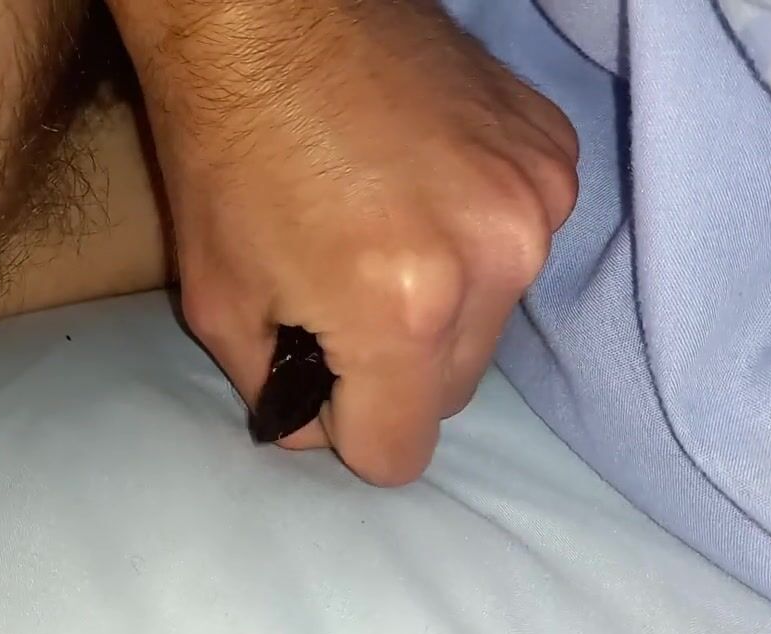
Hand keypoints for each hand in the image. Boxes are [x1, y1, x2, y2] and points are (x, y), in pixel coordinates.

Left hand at [117, 0, 577, 485]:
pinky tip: (418, 188)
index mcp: (404, 312)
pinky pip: (518, 243)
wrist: (266, 11)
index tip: (323, 382)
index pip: (402, 451)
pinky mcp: (551, 150)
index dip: (350, 428)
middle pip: (454, 391)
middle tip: (341, 304)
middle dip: (395, 372)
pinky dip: (473, 237)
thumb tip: (313, 427)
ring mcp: (535, 198)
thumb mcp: (219, 300)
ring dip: (443, 306)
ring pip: (493, 320)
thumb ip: (274, 392)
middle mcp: (494, 263)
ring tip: (382, 237)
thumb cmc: (224, 150)